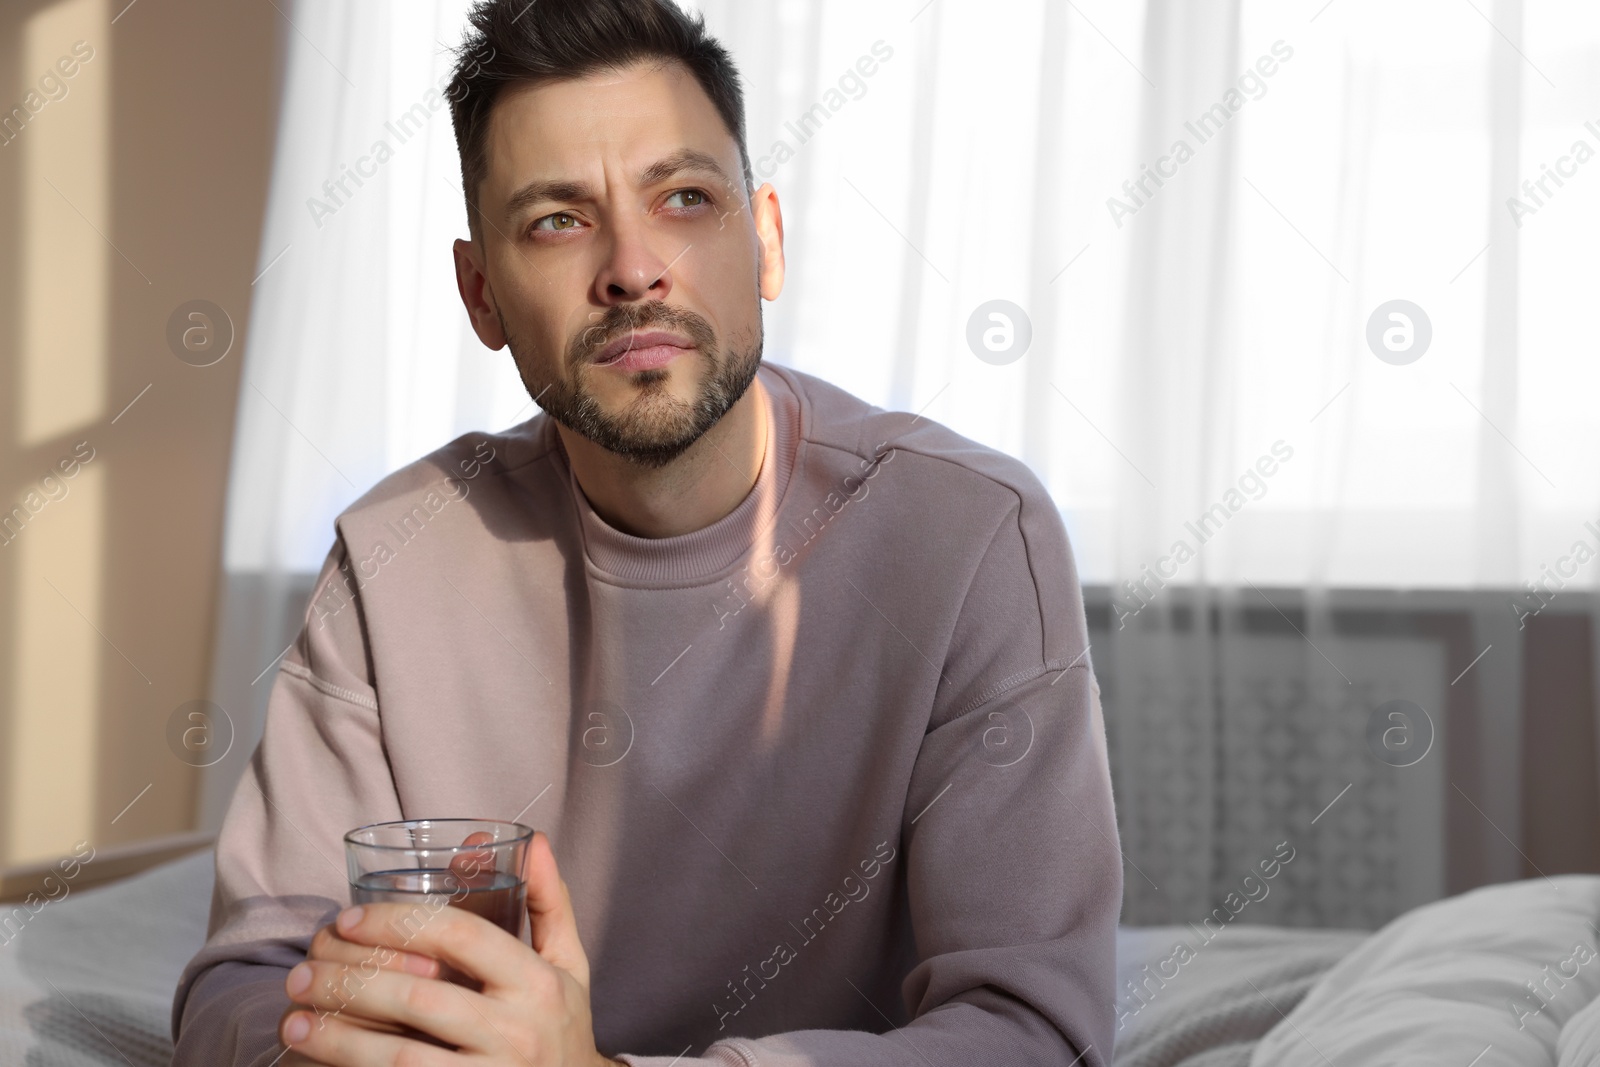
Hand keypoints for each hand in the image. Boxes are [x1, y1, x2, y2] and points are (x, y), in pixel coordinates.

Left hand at [280, 831, 620, 1064]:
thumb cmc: (562, 1025)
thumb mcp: (569, 964)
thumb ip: (549, 902)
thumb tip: (535, 839)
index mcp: (539, 983)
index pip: (462, 937)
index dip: (399, 922)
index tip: (348, 918)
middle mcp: (518, 1031)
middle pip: (420, 998)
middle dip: (351, 981)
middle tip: (301, 971)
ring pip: (400, 1057)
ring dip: (339, 1038)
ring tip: (294, 1019)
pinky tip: (322, 1061)